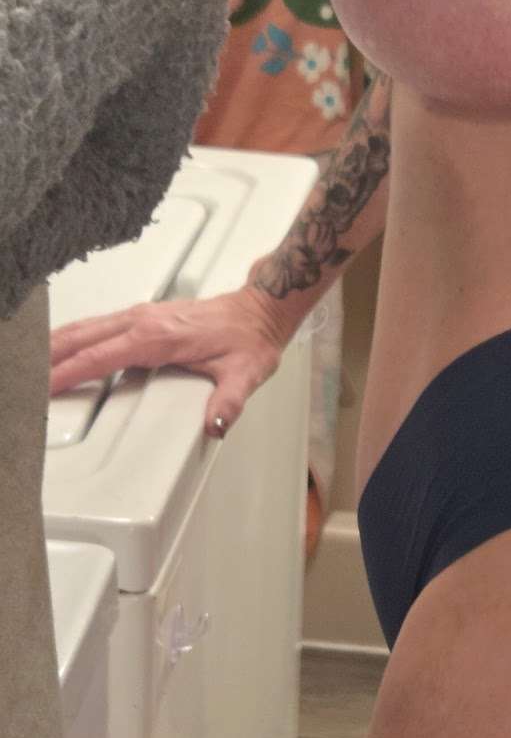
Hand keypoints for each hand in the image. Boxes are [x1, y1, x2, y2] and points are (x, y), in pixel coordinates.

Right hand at [49, 284, 287, 437]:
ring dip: (57, 343)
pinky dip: (75, 336)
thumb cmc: (249, 339)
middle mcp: (143, 320)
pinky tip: (64, 346)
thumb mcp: (245, 375)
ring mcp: (141, 315)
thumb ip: (229, 402)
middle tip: (24, 378)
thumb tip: (215, 425)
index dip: (69, 372)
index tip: (45, 385)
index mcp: (157, 337)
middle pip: (82, 337)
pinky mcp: (143, 315)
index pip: (100, 356)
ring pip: (86, 327)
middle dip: (49, 356)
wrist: (259, 311)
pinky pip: (99, 324)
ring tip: (32, 362)